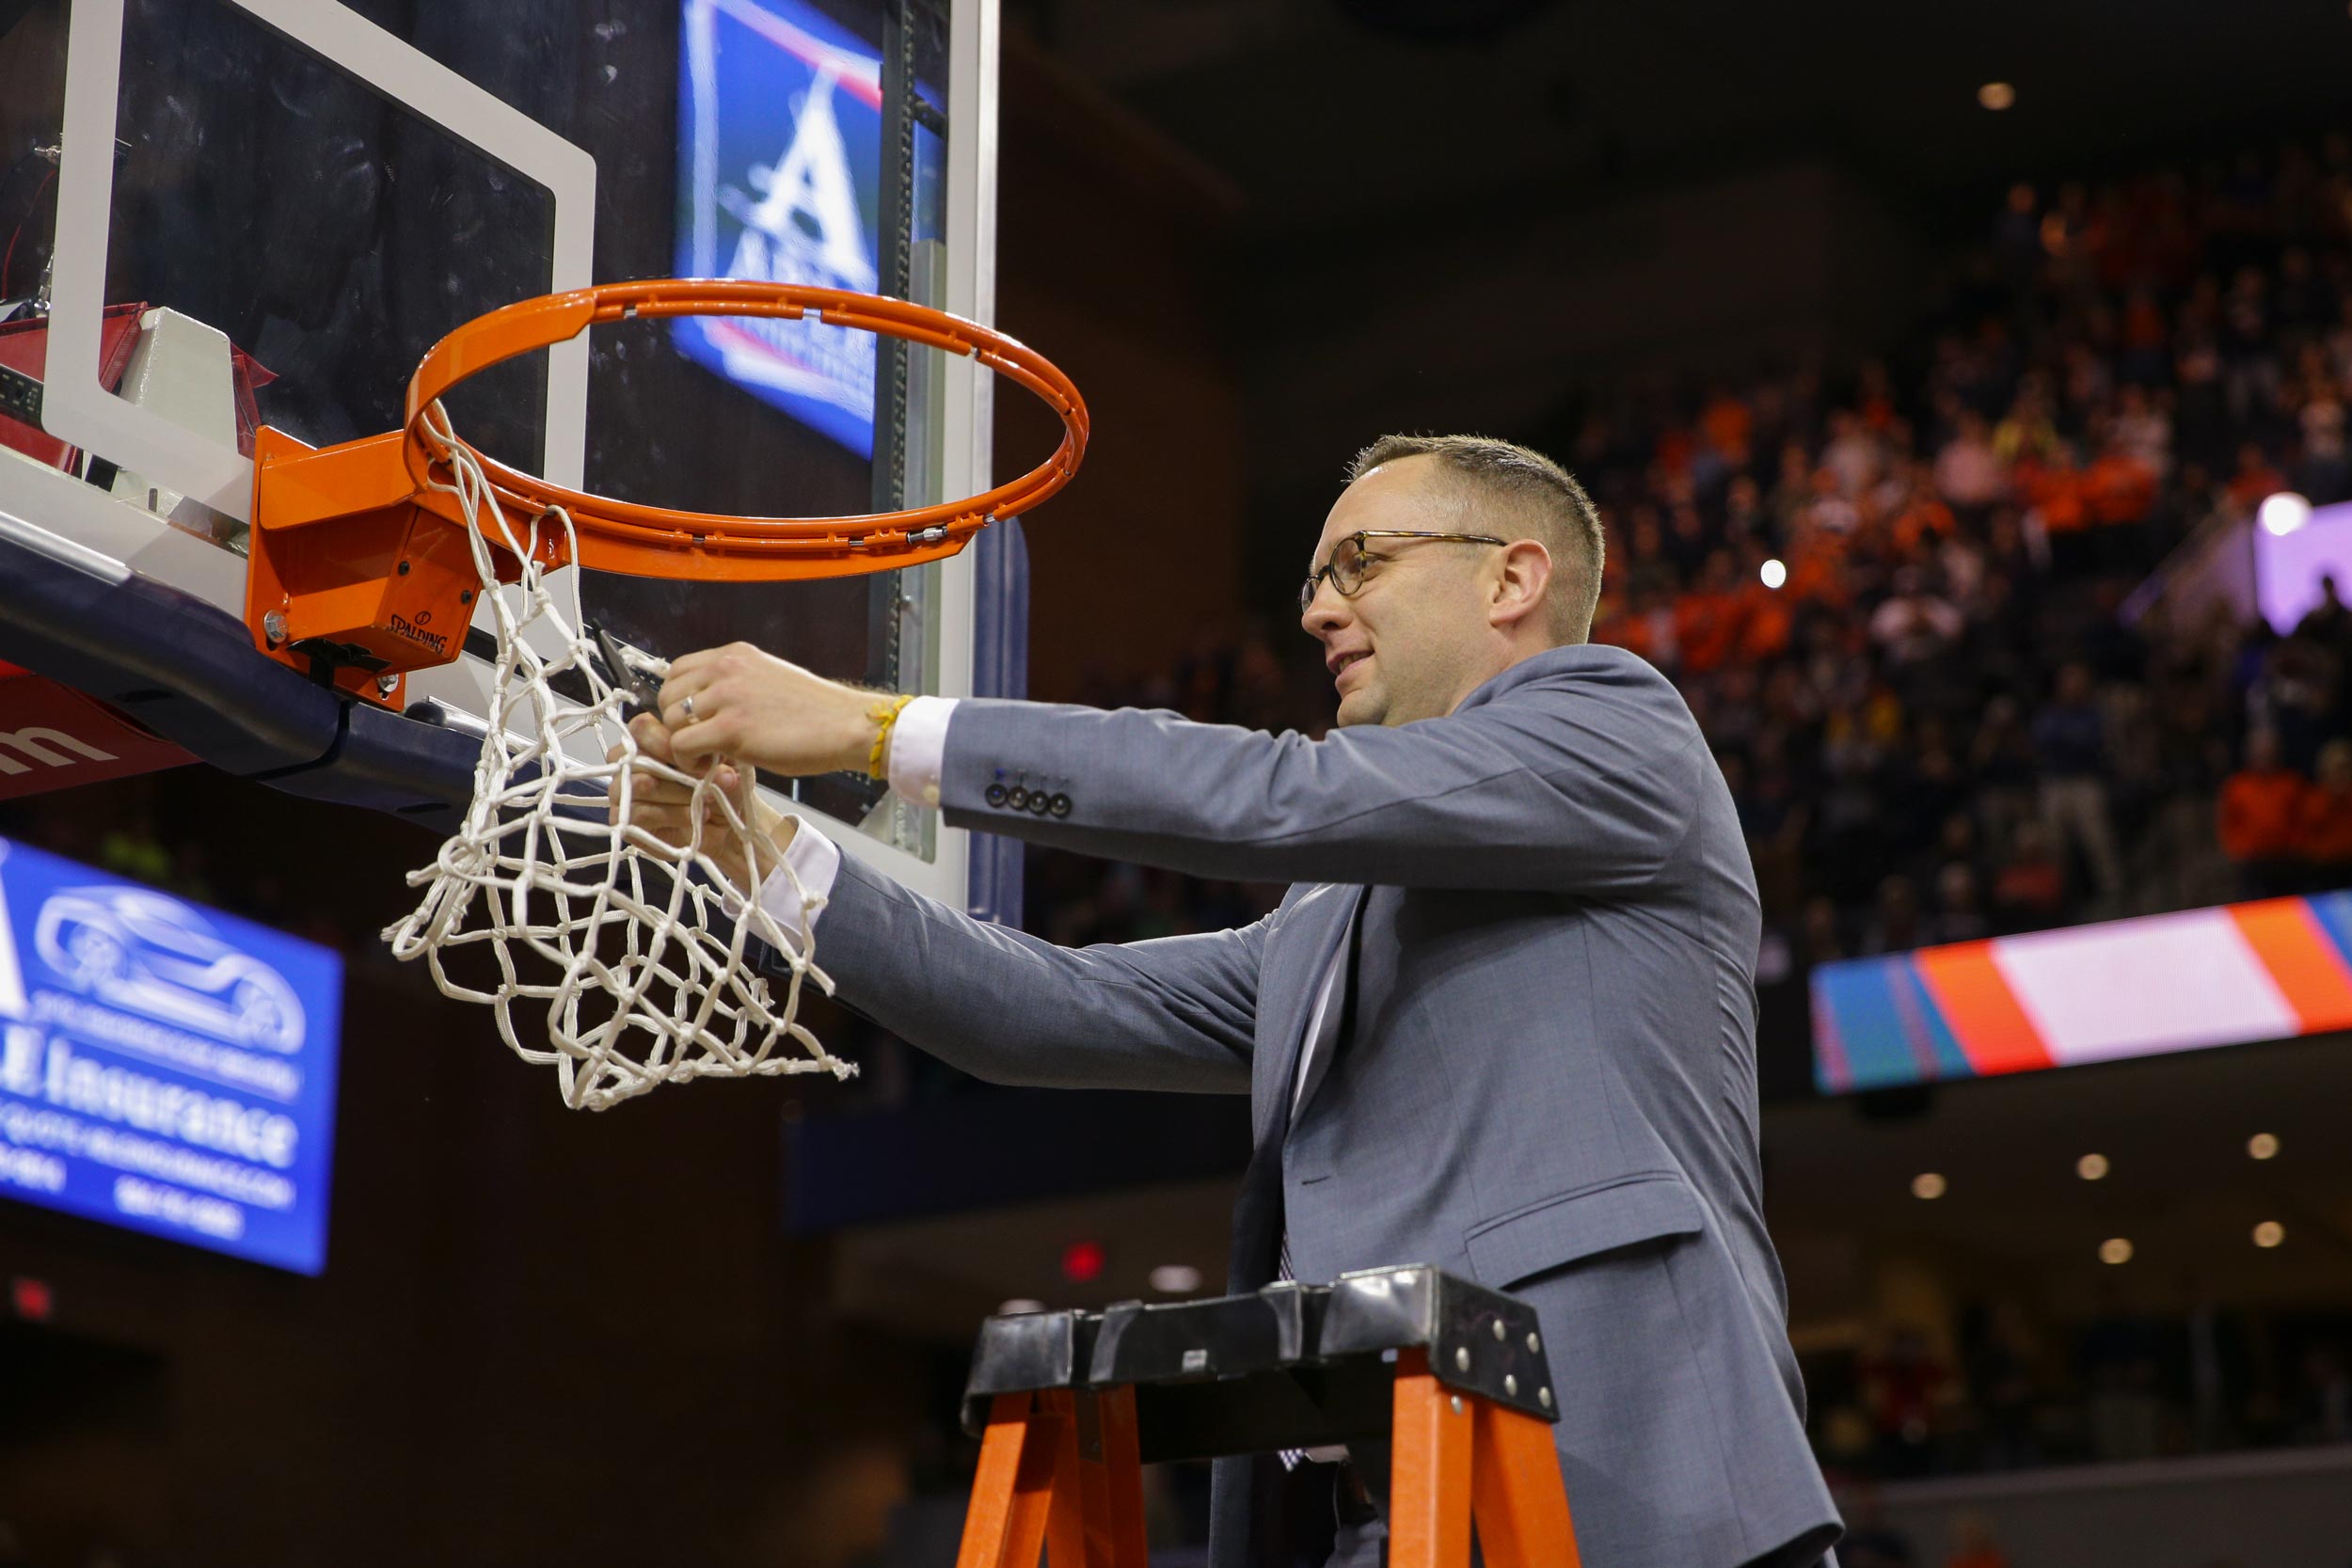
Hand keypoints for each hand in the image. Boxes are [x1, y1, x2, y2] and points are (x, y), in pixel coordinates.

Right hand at [607, 713, 796, 891]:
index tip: (697, 754)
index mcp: (650, 741)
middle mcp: (630, 764)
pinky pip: (640, 812)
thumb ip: (717, 755)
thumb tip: (715, 759)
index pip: (641, 727)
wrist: (726, 826)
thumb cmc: (721, 789)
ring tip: (707, 799)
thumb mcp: (727, 766)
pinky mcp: (626, 820)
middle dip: (674, 769)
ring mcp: (623, 792)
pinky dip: (673, 814)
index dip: (665, 739)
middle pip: (635, 756)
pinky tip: (695, 815)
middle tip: (703, 779)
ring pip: (640, 784)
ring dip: (679, 792)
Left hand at [656, 642, 879, 776]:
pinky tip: (711, 766)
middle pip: (667, 694)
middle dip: (677, 724)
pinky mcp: (731, 728)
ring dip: (683, 744)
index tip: (696, 722)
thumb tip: (707, 707)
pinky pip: (682, 744)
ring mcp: (727, 696)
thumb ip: (737, 686)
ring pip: (671, 721)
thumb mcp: (769, 680)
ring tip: (709, 757)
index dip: (679, 700)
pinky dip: (689, 761)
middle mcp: (726, 668)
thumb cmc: (817, 712)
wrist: (847, 725)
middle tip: (701, 744)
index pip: (678, 670)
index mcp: (735, 655)